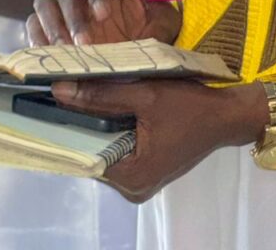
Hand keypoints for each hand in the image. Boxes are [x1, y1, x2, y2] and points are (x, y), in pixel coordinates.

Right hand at [26, 0, 180, 46]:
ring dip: (53, 28)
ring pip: (45, 4)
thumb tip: (156, 33)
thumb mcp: (165, 20)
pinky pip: (34, 26)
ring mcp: (63, 3)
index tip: (104, 13)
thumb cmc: (153, 24)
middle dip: (74, 18)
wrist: (140, 40)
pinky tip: (49, 58)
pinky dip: (38, 41)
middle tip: (85, 44)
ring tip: (66, 53)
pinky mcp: (50, 24)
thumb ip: (161, 22)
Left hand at [52, 77, 266, 202]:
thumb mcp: (146, 95)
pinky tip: (107, 104)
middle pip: (94, 151)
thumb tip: (60, 90)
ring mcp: (140, 179)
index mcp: (130, 176)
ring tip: (80, 93)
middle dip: (82, 122)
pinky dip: (114, 127)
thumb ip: (102, 95)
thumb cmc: (191, 105)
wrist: (228, 114)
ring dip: (98, 122)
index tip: (47, 102)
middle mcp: (131, 186)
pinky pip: (120, 147)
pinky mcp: (147, 167)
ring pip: (106, 147)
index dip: (66, 126)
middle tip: (63, 91)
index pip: (84, 152)